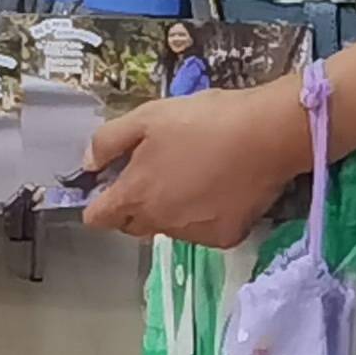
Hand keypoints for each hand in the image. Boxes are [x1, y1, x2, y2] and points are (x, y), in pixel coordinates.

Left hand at [79, 80, 310, 250]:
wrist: (267, 134)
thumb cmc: (203, 120)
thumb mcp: (146, 117)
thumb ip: (107, 142)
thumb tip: (88, 164)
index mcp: (136, 195)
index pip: (98, 218)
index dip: (98, 201)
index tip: (110, 183)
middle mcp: (160, 222)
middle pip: (132, 224)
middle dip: (134, 204)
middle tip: (155, 170)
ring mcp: (195, 233)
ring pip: (168, 227)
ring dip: (170, 209)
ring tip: (192, 173)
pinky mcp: (226, 237)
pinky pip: (203, 231)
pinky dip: (204, 215)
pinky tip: (218, 187)